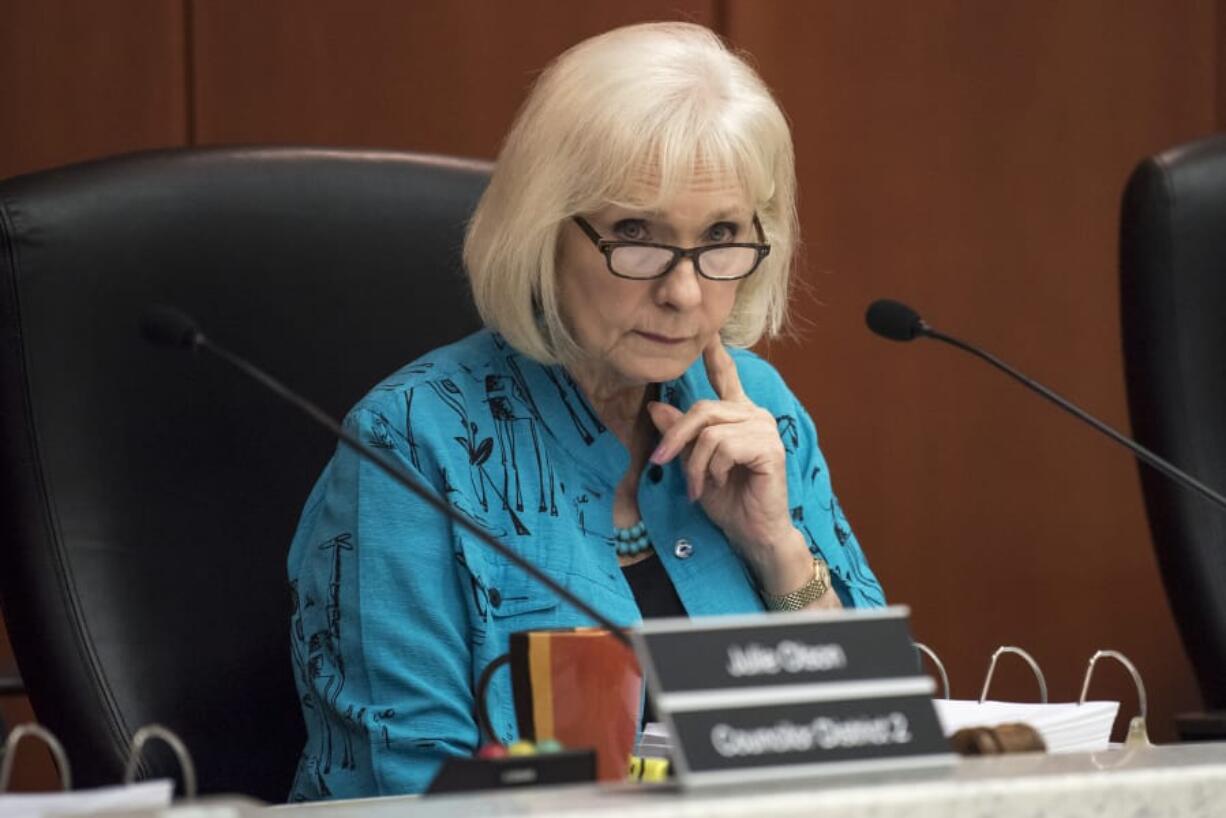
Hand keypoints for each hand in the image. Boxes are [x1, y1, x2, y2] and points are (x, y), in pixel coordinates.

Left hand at [647, 337, 798, 569]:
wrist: (752, 531)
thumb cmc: (727, 500)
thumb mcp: (694, 464)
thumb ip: (680, 436)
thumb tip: (655, 407)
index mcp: (737, 415)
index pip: (726, 377)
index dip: (715, 355)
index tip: (708, 332)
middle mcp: (753, 415)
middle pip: (702, 409)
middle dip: (676, 437)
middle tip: (661, 462)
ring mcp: (764, 429)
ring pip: (710, 431)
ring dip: (695, 464)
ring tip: (699, 486)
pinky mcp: (768, 448)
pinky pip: (724, 447)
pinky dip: (713, 470)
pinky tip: (721, 483)